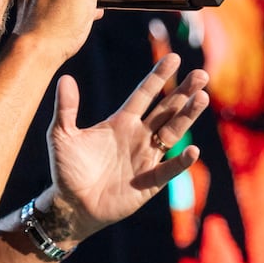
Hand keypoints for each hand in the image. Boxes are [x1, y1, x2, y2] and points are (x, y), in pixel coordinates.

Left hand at [43, 54, 209, 241]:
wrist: (70, 204)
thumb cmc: (66, 170)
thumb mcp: (61, 135)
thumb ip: (66, 108)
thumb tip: (65, 78)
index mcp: (121, 122)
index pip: (144, 94)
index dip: (158, 76)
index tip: (174, 57)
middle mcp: (138, 136)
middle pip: (166, 110)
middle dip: (183, 92)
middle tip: (201, 74)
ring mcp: (146, 158)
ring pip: (172, 133)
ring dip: (187, 117)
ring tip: (201, 98)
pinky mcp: (149, 182)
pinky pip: (168, 169)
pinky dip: (180, 161)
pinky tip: (192, 150)